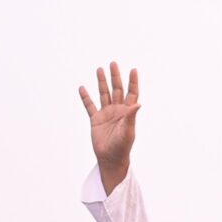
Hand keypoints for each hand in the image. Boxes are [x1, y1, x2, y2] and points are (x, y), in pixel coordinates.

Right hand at [79, 62, 140, 194]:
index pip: (131, 93)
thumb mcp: (128, 131)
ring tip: (99, 69)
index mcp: (128, 112)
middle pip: (116, 90)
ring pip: (103, 94)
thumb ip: (131, 117)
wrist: (110, 158)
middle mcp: (117, 110)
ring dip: (102, 82)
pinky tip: (82, 88)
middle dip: (115, 77)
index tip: (133, 69)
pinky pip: (89, 106)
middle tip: (113, 63)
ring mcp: (106, 114)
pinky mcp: (95, 119)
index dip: (133, 82)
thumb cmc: (122, 146)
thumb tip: (138, 104)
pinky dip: (85, 97)